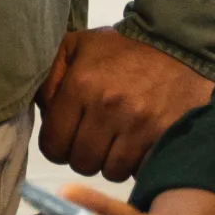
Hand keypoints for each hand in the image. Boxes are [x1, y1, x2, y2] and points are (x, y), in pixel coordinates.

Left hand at [37, 25, 214, 177]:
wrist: (177, 44)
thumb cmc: (120, 50)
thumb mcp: (76, 47)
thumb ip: (48, 76)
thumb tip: (37, 109)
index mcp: (80, 86)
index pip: (53, 145)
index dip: (57, 145)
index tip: (67, 137)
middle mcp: (107, 107)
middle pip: (81, 162)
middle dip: (84, 154)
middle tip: (94, 139)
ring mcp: (138, 124)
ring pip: (111, 171)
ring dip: (111, 161)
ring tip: (117, 140)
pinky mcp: (164, 135)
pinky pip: (139, 170)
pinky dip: (136, 164)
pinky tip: (137, 145)